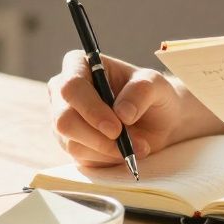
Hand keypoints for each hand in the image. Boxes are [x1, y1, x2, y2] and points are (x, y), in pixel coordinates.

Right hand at [47, 50, 205, 166]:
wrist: (159, 122)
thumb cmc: (154, 95)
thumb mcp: (156, 86)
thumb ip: (141, 92)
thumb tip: (122, 113)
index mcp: (79, 65)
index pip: (71, 87)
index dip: (90, 109)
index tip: (116, 127)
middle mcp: (64, 92)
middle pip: (64, 120)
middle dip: (97, 136)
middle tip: (128, 143)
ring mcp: (64, 120)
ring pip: (72, 143)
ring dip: (109, 150)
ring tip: (138, 145)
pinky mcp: (71, 144)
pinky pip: (82, 158)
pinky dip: (108, 159)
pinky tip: (126, 151)